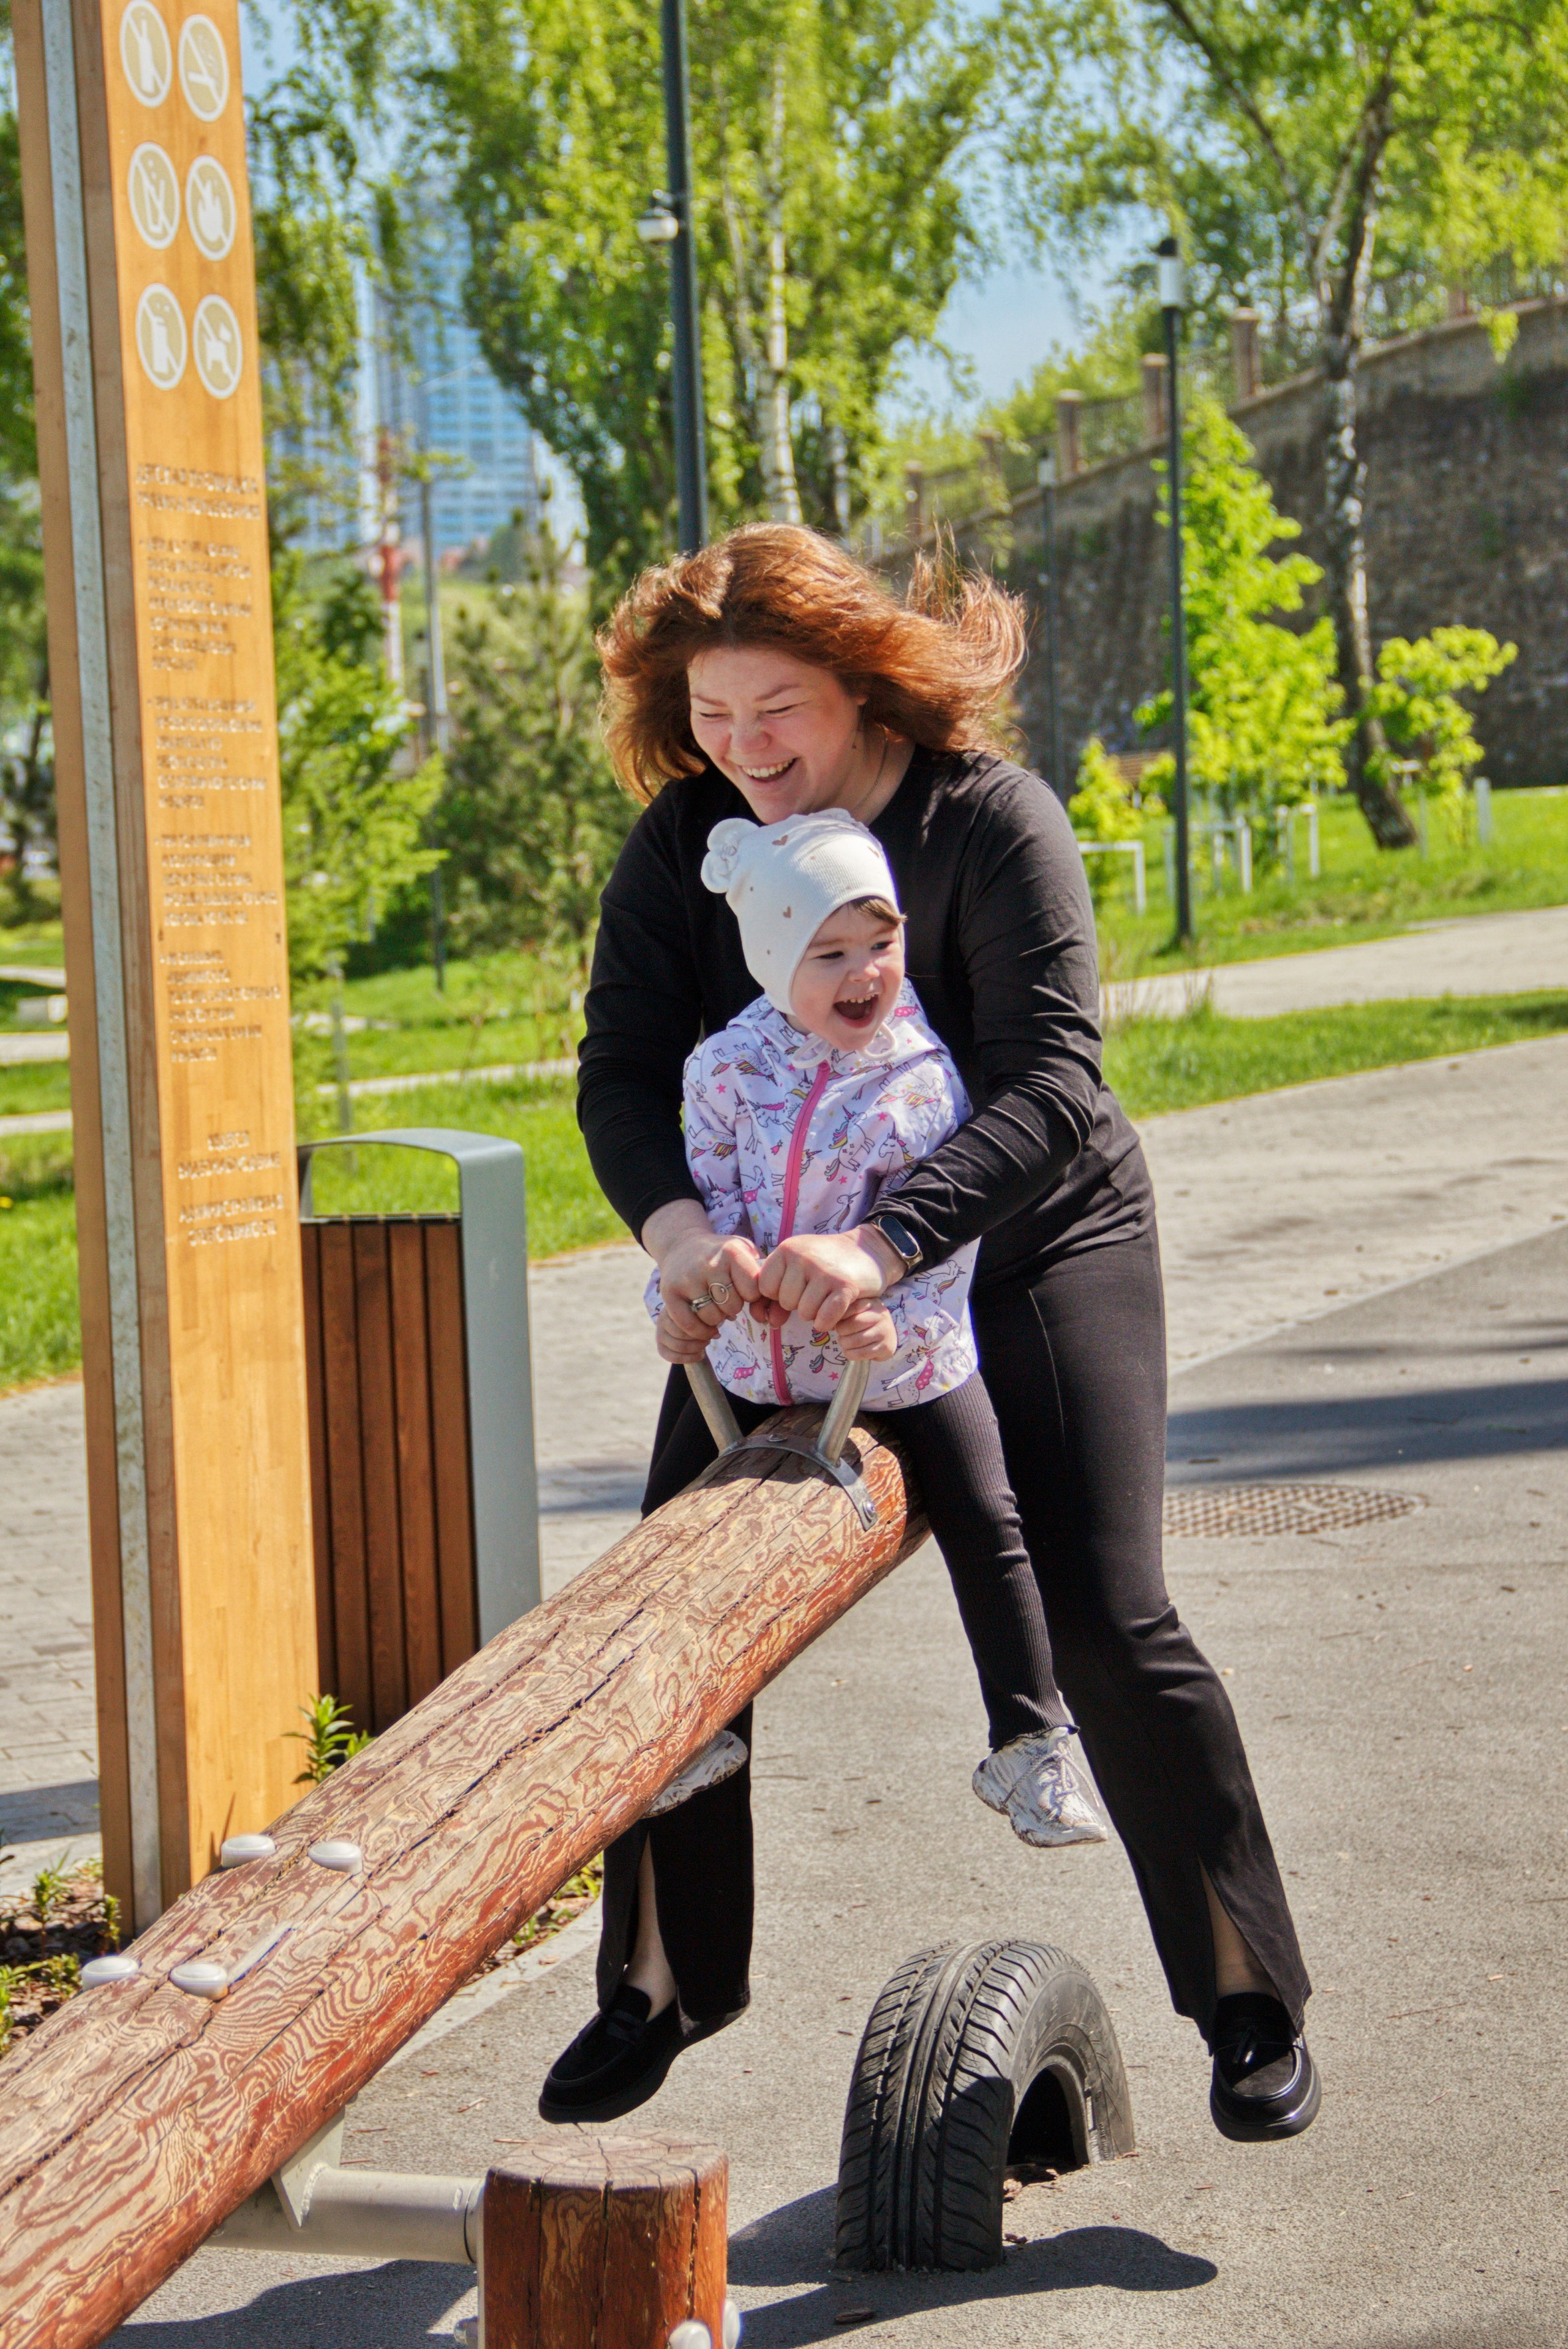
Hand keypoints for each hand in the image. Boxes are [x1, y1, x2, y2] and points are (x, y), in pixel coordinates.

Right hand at [643, 1201, 761, 1342]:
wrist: (681, 1245)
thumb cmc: (720, 1255)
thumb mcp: (743, 1251)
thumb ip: (761, 1272)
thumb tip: (771, 1302)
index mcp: (731, 1252)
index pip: (753, 1290)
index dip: (751, 1296)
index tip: (744, 1291)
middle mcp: (708, 1263)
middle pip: (732, 1306)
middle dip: (732, 1308)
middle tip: (726, 1301)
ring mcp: (687, 1278)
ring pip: (711, 1317)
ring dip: (716, 1319)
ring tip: (715, 1308)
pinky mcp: (669, 1292)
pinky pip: (688, 1324)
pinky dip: (699, 1330)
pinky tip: (704, 1324)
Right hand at [655, 1306, 711, 1364]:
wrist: (681, 1326)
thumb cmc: (694, 1316)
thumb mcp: (700, 1311)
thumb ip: (708, 1317)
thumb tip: (721, 1329)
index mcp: (672, 1306)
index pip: (686, 1319)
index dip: (703, 1327)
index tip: (715, 1330)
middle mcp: (662, 1319)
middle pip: (682, 1333)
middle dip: (700, 1338)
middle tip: (710, 1338)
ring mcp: (659, 1334)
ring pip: (679, 1346)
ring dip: (697, 1348)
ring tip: (706, 1344)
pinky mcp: (660, 1348)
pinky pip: (673, 1357)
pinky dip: (690, 1358)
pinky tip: (700, 1355)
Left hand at [755, 1227, 887, 1330]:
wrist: (867, 1250)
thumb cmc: (826, 1262)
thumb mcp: (798, 1265)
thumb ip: (777, 1291)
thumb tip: (770, 1322)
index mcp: (787, 1248)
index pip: (765, 1286)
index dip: (778, 1293)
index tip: (795, 1287)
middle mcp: (803, 1257)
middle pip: (785, 1302)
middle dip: (798, 1303)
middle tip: (815, 1291)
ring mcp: (825, 1271)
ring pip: (804, 1313)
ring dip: (815, 1313)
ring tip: (826, 1298)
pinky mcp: (845, 1286)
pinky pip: (824, 1319)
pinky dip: (827, 1322)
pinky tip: (834, 1312)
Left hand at [835, 1301, 897, 1361]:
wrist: (886, 1337)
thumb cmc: (864, 1321)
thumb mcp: (856, 1310)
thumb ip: (842, 1310)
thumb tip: (823, 1321)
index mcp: (871, 1302)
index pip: (847, 1307)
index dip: (838, 1317)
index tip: (838, 1321)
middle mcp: (880, 1315)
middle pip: (851, 1324)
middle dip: (841, 1332)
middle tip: (842, 1333)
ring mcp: (885, 1331)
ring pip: (854, 1341)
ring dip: (844, 1344)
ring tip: (846, 1342)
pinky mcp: (886, 1347)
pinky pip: (860, 1353)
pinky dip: (850, 1354)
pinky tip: (852, 1350)